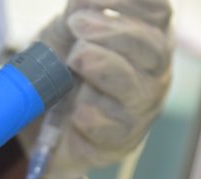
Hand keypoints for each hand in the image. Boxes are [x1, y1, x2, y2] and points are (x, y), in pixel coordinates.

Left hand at [31, 0, 172, 178]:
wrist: (42, 126)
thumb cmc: (63, 73)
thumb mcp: (65, 35)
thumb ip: (78, 12)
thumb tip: (83, 1)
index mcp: (146, 38)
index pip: (159, 11)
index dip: (131, 0)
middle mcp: (153, 73)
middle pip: (153, 48)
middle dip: (113, 32)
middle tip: (77, 25)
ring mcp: (140, 110)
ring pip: (137, 87)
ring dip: (103, 67)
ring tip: (75, 61)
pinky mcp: (121, 142)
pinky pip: (113, 127)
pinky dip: (91, 114)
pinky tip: (75, 109)